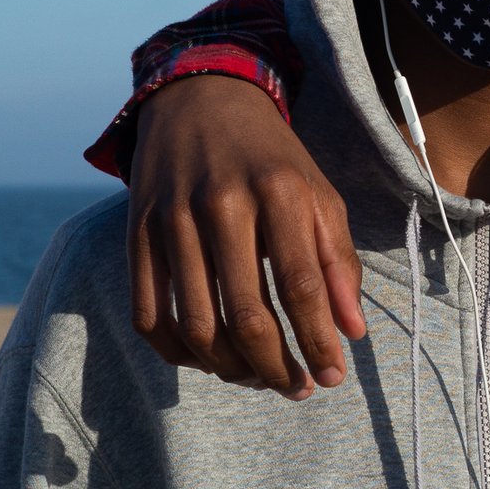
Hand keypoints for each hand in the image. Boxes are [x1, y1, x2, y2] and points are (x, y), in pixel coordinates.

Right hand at [126, 74, 365, 397]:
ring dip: (230, 368)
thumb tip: (352, 333)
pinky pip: (149, 315)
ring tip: (257, 377)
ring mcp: (173, 220)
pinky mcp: (137, 234)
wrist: (201, 100)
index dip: (318, 342)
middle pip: (246, 315)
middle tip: (295, 388)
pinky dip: (179, 353)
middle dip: (275, 367)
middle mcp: (223, 205)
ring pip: (196, 325)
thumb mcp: (319, 195)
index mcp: (280, 192)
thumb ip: (338, 262)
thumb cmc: (272, 158)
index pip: (301, 286)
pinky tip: (208, 361)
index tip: (332, 377)